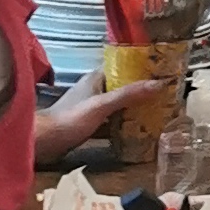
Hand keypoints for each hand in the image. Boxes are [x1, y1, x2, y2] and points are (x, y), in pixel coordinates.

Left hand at [32, 74, 173, 169]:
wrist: (43, 142)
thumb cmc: (70, 119)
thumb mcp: (102, 105)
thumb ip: (128, 94)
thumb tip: (159, 83)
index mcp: (96, 78)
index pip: (124, 66)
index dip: (142, 68)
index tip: (163, 71)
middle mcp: (94, 89)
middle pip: (123, 86)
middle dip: (142, 90)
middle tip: (165, 94)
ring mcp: (91, 106)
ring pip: (118, 103)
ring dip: (134, 107)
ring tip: (158, 110)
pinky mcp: (89, 122)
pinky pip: (112, 119)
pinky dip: (124, 122)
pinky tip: (138, 128)